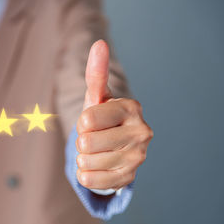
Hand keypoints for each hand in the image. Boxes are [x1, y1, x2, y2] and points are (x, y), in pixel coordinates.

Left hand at [76, 40, 152, 189]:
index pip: (87, 120)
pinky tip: (96, 165)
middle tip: (95, 137)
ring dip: (83, 157)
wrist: (113, 145)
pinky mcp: (129, 179)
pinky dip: (85, 174)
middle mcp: (141, 132)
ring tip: (97, 150)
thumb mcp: (97, 96)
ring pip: (85, 162)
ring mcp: (138, 158)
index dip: (82, 122)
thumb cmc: (102, 118)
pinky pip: (89, 180)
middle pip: (85, 142)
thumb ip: (96, 72)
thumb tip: (99, 43)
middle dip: (82, 140)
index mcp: (132, 108)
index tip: (92, 121)